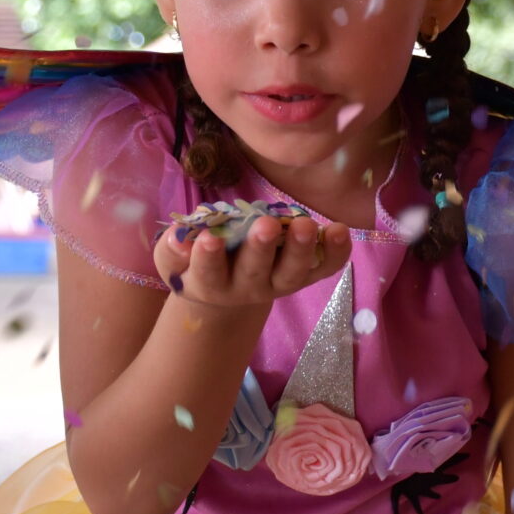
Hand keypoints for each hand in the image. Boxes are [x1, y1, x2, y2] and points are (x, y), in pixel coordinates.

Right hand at [151, 215, 350, 310]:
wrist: (224, 289)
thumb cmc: (194, 265)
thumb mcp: (175, 260)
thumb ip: (173, 250)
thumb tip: (180, 238)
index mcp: (211, 283)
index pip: (209, 272)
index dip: (208, 257)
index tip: (209, 239)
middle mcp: (247, 287)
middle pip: (256, 272)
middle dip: (261, 248)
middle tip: (265, 225)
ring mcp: (278, 283)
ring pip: (293, 273)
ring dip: (301, 248)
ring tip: (306, 224)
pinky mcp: (303, 276)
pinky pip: (322, 269)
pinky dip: (334, 253)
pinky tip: (340, 230)